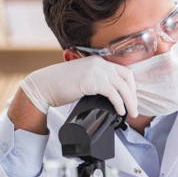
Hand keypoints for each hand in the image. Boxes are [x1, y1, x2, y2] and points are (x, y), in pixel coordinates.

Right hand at [19, 55, 137, 116]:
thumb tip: (109, 97)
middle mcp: (100, 63)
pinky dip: (119, 103)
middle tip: (134, 109)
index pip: (123, 72)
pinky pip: (113, 93)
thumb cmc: (60, 86)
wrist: (42, 86)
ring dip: (130, 102)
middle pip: (127, 78)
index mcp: (98, 62)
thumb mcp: (82, 79)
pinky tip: (120, 111)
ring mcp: (96, 71)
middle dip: (133, 95)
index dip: (131, 86)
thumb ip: (95, 82)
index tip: (132, 99)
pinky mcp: (92, 81)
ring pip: (123, 87)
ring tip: (131, 114)